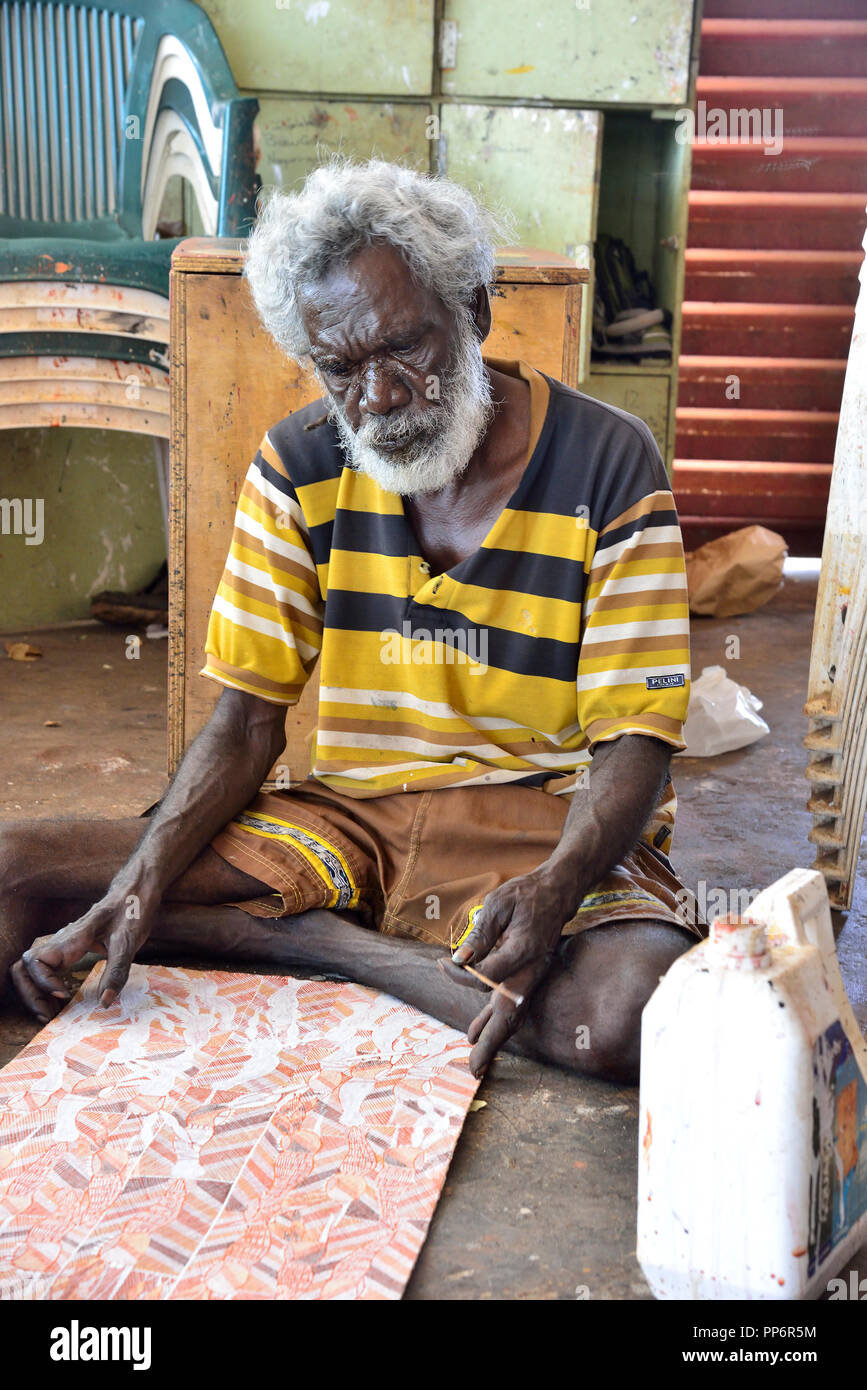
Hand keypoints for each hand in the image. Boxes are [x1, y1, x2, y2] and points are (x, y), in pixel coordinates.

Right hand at [11, 887, 155, 1021]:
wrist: (136, 891)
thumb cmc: (132, 911)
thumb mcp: (129, 942)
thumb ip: (116, 972)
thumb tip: (103, 1004)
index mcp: (72, 938)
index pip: (35, 961)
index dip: (43, 982)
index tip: (64, 995)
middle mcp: (61, 942)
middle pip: (24, 968)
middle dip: (30, 994)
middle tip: (48, 1015)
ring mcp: (62, 946)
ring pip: (30, 970)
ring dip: (34, 993)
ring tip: (50, 1012)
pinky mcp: (68, 950)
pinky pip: (44, 970)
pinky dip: (45, 988)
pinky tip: (60, 1001)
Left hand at [441, 865, 578, 1075]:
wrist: (557, 893)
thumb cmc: (525, 895)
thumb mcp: (498, 904)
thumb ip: (480, 934)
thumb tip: (461, 960)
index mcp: (523, 951)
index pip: (485, 977)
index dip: (460, 974)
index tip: (443, 963)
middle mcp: (531, 970)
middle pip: (510, 1014)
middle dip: (491, 1043)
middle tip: (474, 1068)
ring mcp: (533, 976)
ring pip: (514, 1015)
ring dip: (494, 1038)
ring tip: (476, 1061)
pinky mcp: (529, 976)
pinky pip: (513, 1005)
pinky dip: (497, 1020)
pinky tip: (479, 1032)